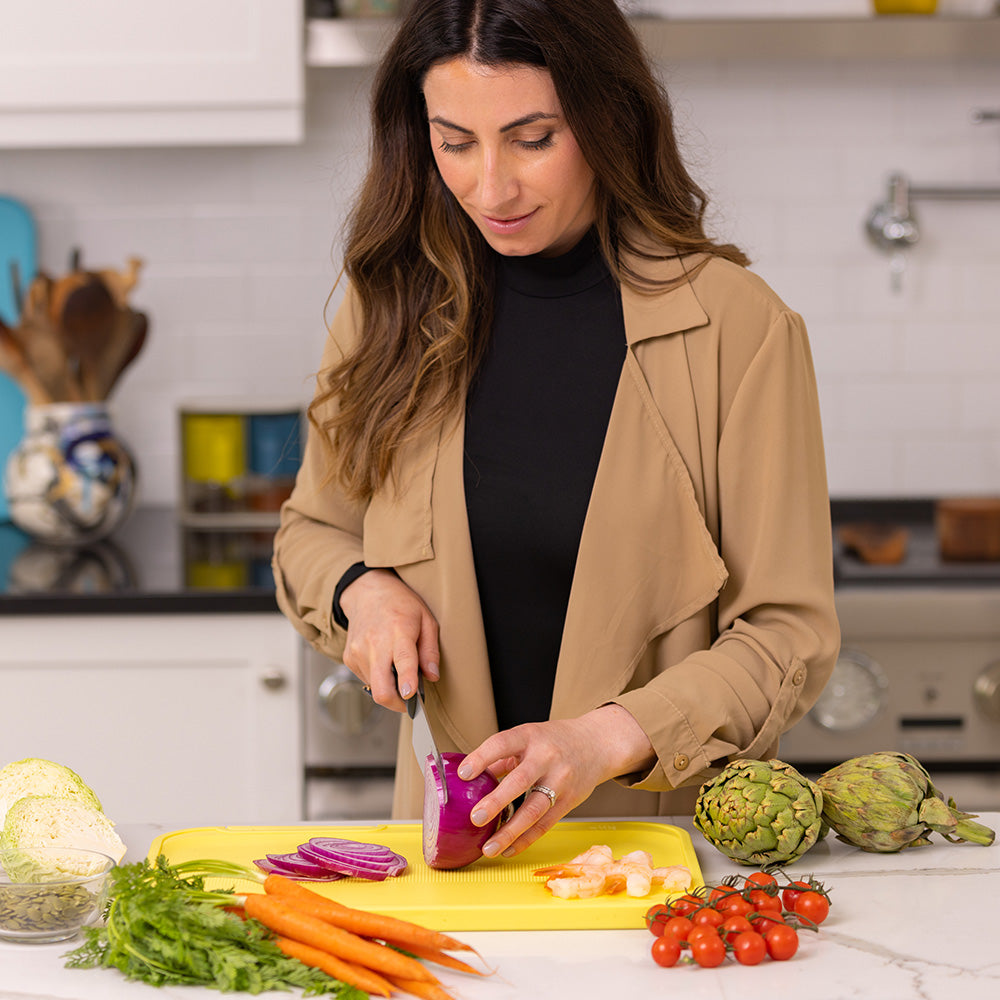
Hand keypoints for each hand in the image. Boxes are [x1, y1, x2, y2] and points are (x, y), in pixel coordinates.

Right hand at [339, 569, 439, 711]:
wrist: (367, 593)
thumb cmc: (400, 604)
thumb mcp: (426, 620)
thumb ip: (431, 650)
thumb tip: (433, 677)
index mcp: (399, 631)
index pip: (403, 660)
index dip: (407, 681)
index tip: (410, 696)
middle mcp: (375, 643)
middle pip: (381, 687)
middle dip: (397, 703)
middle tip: (409, 701)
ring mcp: (359, 652)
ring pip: (375, 688)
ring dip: (389, 687)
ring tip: (397, 668)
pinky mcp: (349, 658)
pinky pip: (366, 680)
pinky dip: (378, 678)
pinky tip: (384, 661)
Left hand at [457, 704, 655, 857]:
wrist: (597, 744)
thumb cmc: (555, 740)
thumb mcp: (528, 737)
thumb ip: (500, 756)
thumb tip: (469, 778)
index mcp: (530, 736)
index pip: (502, 744)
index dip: (481, 758)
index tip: (463, 774)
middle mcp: (546, 757)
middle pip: (520, 781)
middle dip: (497, 801)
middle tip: (476, 818)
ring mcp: (560, 780)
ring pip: (534, 810)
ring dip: (510, 832)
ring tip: (489, 847)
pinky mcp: (569, 801)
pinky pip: (545, 824)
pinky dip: (525, 839)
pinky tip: (508, 849)